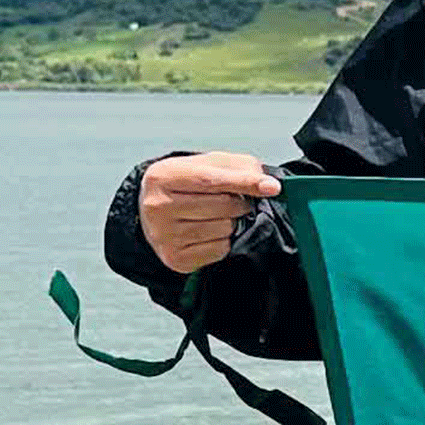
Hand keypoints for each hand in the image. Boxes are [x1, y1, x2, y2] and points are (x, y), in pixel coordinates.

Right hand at [140, 152, 280, 273]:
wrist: (152, 212)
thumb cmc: (185, 185)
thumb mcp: (205, 165)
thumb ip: (238, 167)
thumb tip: (268, 184)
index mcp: (164, 177)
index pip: (212, 180)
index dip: (245, 182)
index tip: (272, 187)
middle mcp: (158, 207)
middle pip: (223, 206)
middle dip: (240, 202)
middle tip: (233, 200)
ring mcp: (165, 236)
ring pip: (225, 229)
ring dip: (232, 222)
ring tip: (218, 215)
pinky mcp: (175, 259)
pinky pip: (220, 250)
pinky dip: (225, 240)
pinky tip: (211, 231)